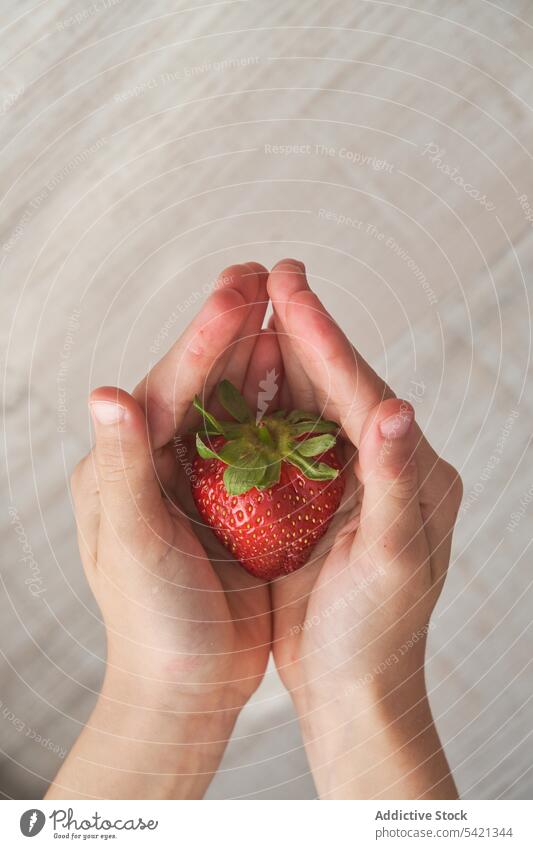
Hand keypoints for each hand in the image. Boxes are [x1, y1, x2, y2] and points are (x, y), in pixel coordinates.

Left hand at [47, 264, 279, 798]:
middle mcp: (158, 461)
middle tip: (263, 272)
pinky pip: (261, 440)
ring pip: (232, 403)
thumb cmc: (150, 620)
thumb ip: (122, 467)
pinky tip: (300, 373)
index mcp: (124, 465)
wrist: (186, 682)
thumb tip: (103, 392)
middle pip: (199, 383)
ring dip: (257, 355)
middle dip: (229, 328)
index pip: (167, 390)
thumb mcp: (133, 543)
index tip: (239, 292)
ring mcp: (199, 478)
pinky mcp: (236, 500)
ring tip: (285, 305)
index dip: (202, 340)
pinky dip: (279, 404)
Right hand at [267, 260, 461, 798]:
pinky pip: (286, 440)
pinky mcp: (318, 500)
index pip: (360, 389)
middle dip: (301, 330)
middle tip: (269, 273)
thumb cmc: (378, 633)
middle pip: (335, 385)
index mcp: (411, 471)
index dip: (323, 336)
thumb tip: (395, 405)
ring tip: (251, 309)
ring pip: (308, 405)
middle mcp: (385, 465)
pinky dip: (261, 407)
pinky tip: (237, 380)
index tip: (288, 284)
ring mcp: (349, 481)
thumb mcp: (393, 560)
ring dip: (279, 358)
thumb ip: (396, 482)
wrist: (354, 686)